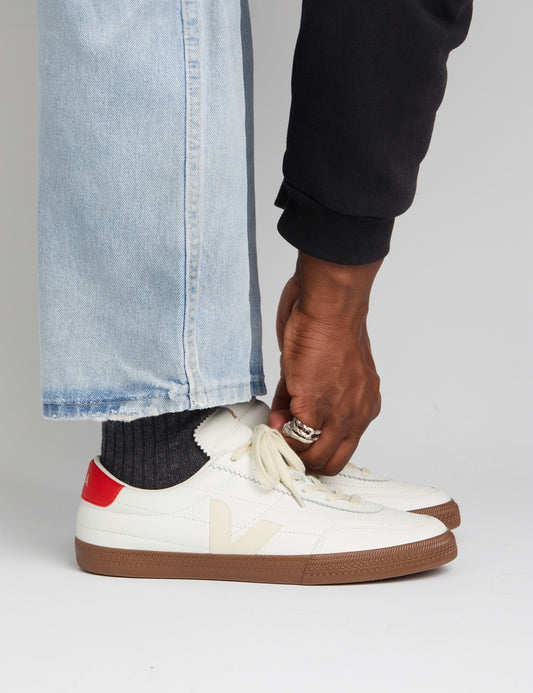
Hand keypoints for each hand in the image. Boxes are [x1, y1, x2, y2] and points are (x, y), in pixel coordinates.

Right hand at [269, 252, 382, 475]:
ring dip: (290, 448)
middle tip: (285, 446)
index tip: (297, 444)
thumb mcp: (323, 372)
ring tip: (277, 429)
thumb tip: (282, 423)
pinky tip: (276, 412)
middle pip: (332, 462)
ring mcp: (338, 414)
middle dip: (304, 460)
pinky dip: (280, 429)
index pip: (343, 447)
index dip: (317, 451)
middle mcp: (356, 414)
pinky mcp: (314, 407)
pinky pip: (294, 436)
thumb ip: (304, 400)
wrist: (329, 308)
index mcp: (362, 405)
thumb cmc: (328, 329)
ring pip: (314, 456)